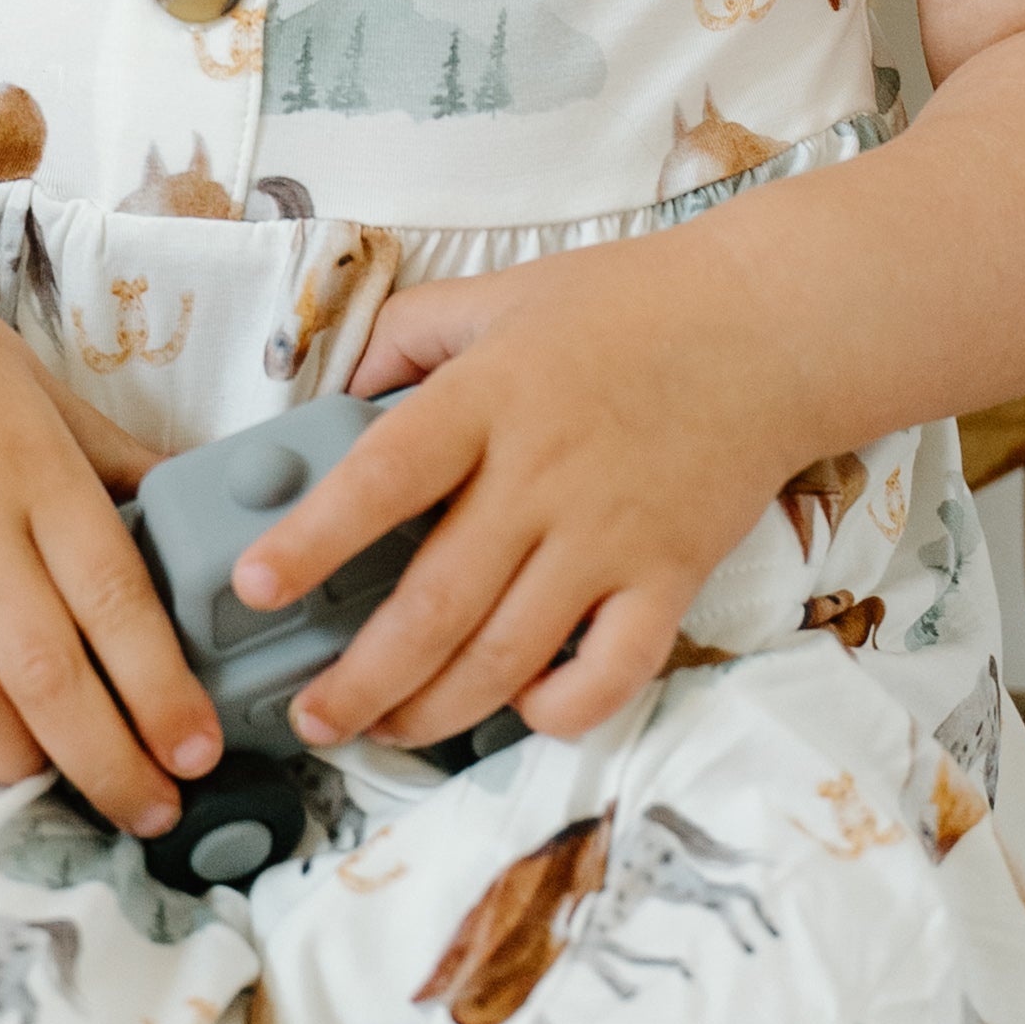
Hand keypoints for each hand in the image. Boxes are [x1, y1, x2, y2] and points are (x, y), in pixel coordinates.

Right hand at [0, 232, 218, 837]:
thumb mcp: (33, 384)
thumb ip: (112, 460)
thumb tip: (199, 501)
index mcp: (32, 469)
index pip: (115, 601)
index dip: (163, 691)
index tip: (197, 750)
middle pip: (49, 676)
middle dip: (111, 762)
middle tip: (152, 809)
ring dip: (24, 760)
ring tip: (58, 774)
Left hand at [228, 228, 803, 753]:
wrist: (771, 327)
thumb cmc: (628, 306)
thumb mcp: (499, 294)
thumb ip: (406, 337)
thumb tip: (332, 393)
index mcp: (488, 399)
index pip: (382, 477)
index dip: (312, 538)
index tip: (254, 587)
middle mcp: (543, 477)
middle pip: (435, 603)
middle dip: (360, 678)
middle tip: (310, 715)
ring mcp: (610, 536)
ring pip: (506, 656)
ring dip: (434, 711)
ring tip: (384, 729)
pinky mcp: (670, 577)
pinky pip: (612, 672)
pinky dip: (559, 708)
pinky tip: (520, 707)